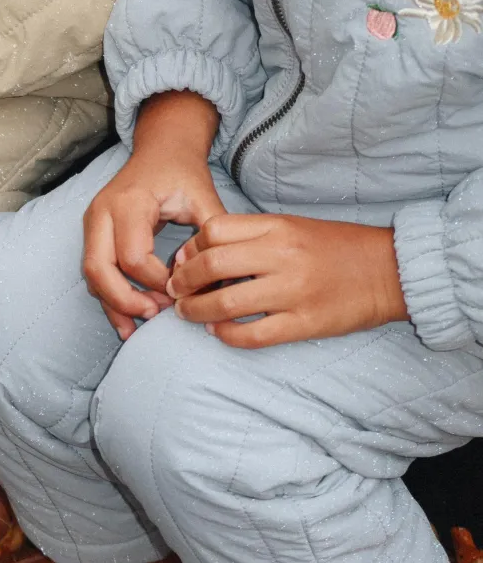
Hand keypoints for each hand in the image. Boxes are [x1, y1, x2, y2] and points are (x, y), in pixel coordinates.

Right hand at [83, 90, 221, 340]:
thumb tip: (219, 283)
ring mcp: (93, 221)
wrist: (162, 149)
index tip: (181, 290)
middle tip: (155, 315)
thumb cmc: (182, 173)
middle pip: (99, 268)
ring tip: (137, 328)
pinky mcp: (94, 231)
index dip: (157, 282)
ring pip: (91, 274)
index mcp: (130, 202)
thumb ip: (212, 237)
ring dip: (113, 304)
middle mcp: (103, 211)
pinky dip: (107, 297)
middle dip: (124, 300)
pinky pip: (93, 271)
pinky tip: (125, 320)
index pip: (135, 257)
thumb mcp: (204, 197)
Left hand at [167, 213, 408, 346]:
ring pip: (227, 303)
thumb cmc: (335, 246)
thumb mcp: (292, 226)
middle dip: (183, 281)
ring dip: (197, 311)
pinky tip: (218, 333)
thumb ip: (251, 235)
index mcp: (277, 227)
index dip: (190, 247)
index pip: (215, 230)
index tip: (181, 261)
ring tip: (187, 313)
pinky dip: (228, 336)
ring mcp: (294, 291)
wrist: (388, 270)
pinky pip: (255, 335)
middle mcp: (282, 256)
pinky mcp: (306, 323)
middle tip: (174, 291)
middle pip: (213, 265)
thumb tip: (200, 251)